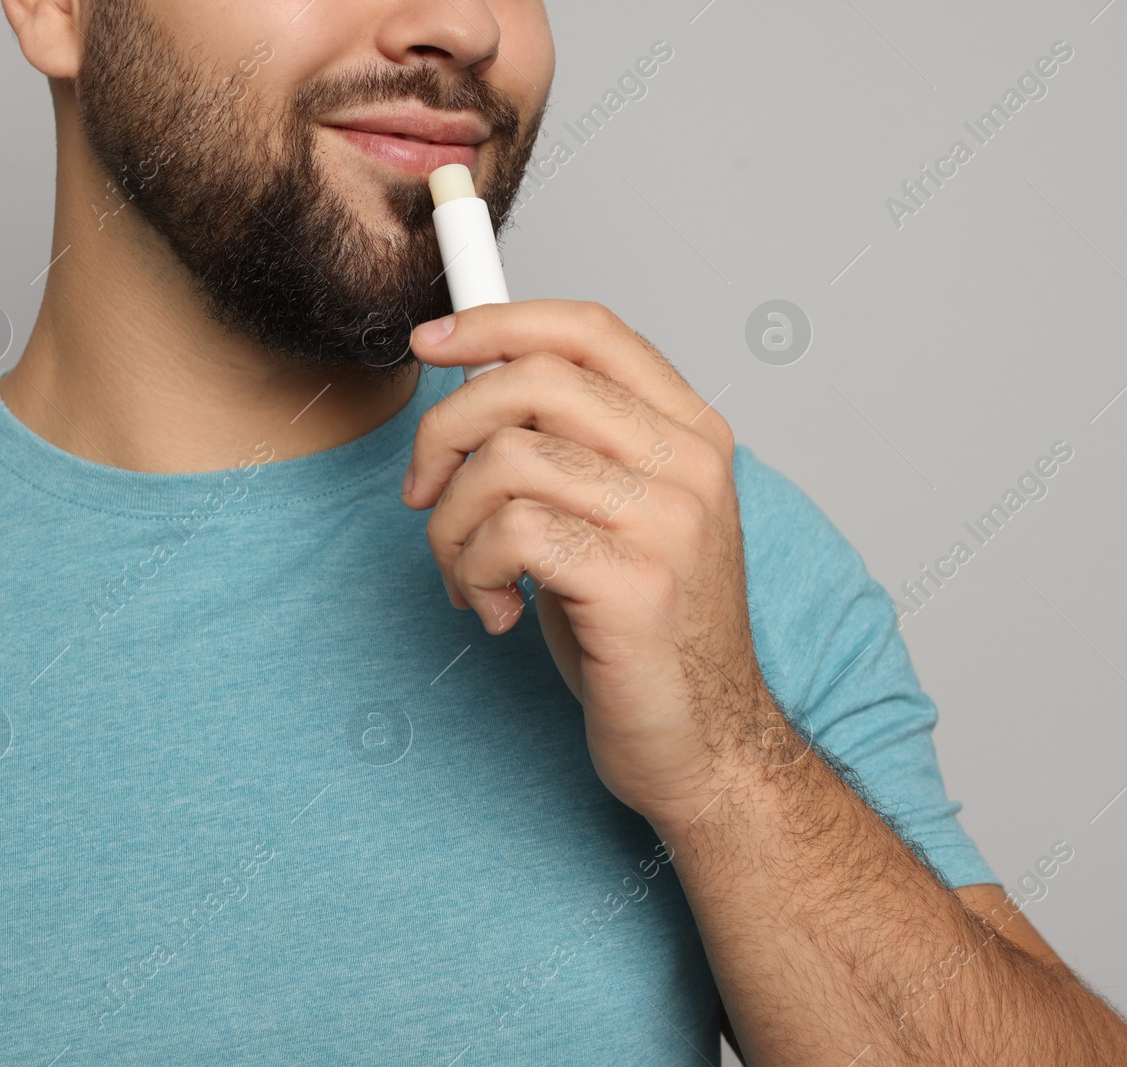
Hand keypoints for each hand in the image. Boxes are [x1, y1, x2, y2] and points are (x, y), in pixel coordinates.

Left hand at [403, 300, 771, 825]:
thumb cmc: (644, 636)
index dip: (497, 322)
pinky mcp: (636, 584)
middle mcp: (690, 465)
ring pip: (507, 459)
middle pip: (535, 379)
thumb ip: (568, 448)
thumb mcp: (615, 518)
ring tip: (468, 575)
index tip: (431, 342)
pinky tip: (498, 612)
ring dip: (451, 524)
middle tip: (422, 490)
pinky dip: (472, 573)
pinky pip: (508, 533)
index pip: (589, 330)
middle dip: (446, 431)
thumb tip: (473, 388)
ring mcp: (670, 522)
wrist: (704, 745)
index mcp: (691, 434)